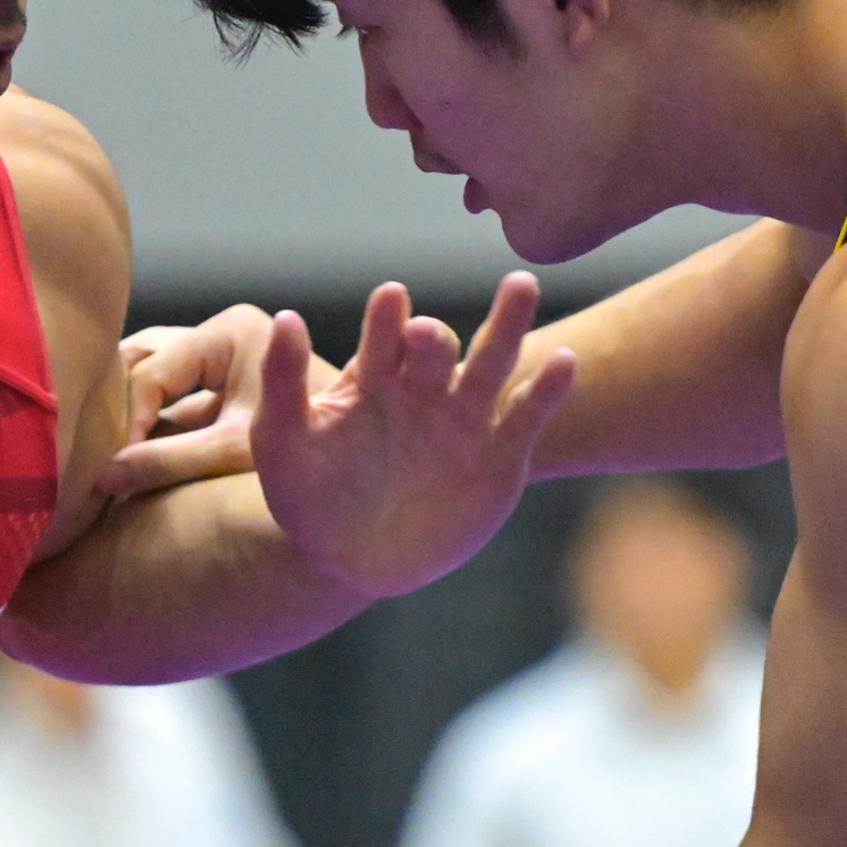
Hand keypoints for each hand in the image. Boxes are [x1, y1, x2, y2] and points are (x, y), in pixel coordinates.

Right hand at [105, 308, 341, 496]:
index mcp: (231, 332)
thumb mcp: (232, 453)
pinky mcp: (220, 387)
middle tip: (85, 451)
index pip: (154, 375)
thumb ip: (170, 461)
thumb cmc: (310, 453)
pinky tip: (123, 459)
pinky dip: (146, 422)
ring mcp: (219, 359)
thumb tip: (103, 478)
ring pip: (151, 374)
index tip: (111, 468)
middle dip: (114, 404)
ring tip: (96, 454)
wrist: (363, 474)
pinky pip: (168, 397)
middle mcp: (222, 336)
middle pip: (144, 361)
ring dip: (127, 411)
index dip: (127, 421)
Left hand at [256, 274, 574, 599]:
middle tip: (429, 332)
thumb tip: (285, 317)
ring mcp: (464, 420)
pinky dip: (546, 390)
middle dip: (437, 335)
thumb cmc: (307, 497)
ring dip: (508, 324)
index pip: (383, 340)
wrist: (350, 561)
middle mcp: (423, 390)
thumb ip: (283, 383)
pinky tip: (564, 361)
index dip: (386, 320)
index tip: (389, 298)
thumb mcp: (282, 443)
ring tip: (520, 285)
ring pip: (492, 364)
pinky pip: (526, 417)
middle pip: (439, 347)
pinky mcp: (500, 456)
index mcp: (373, 380)